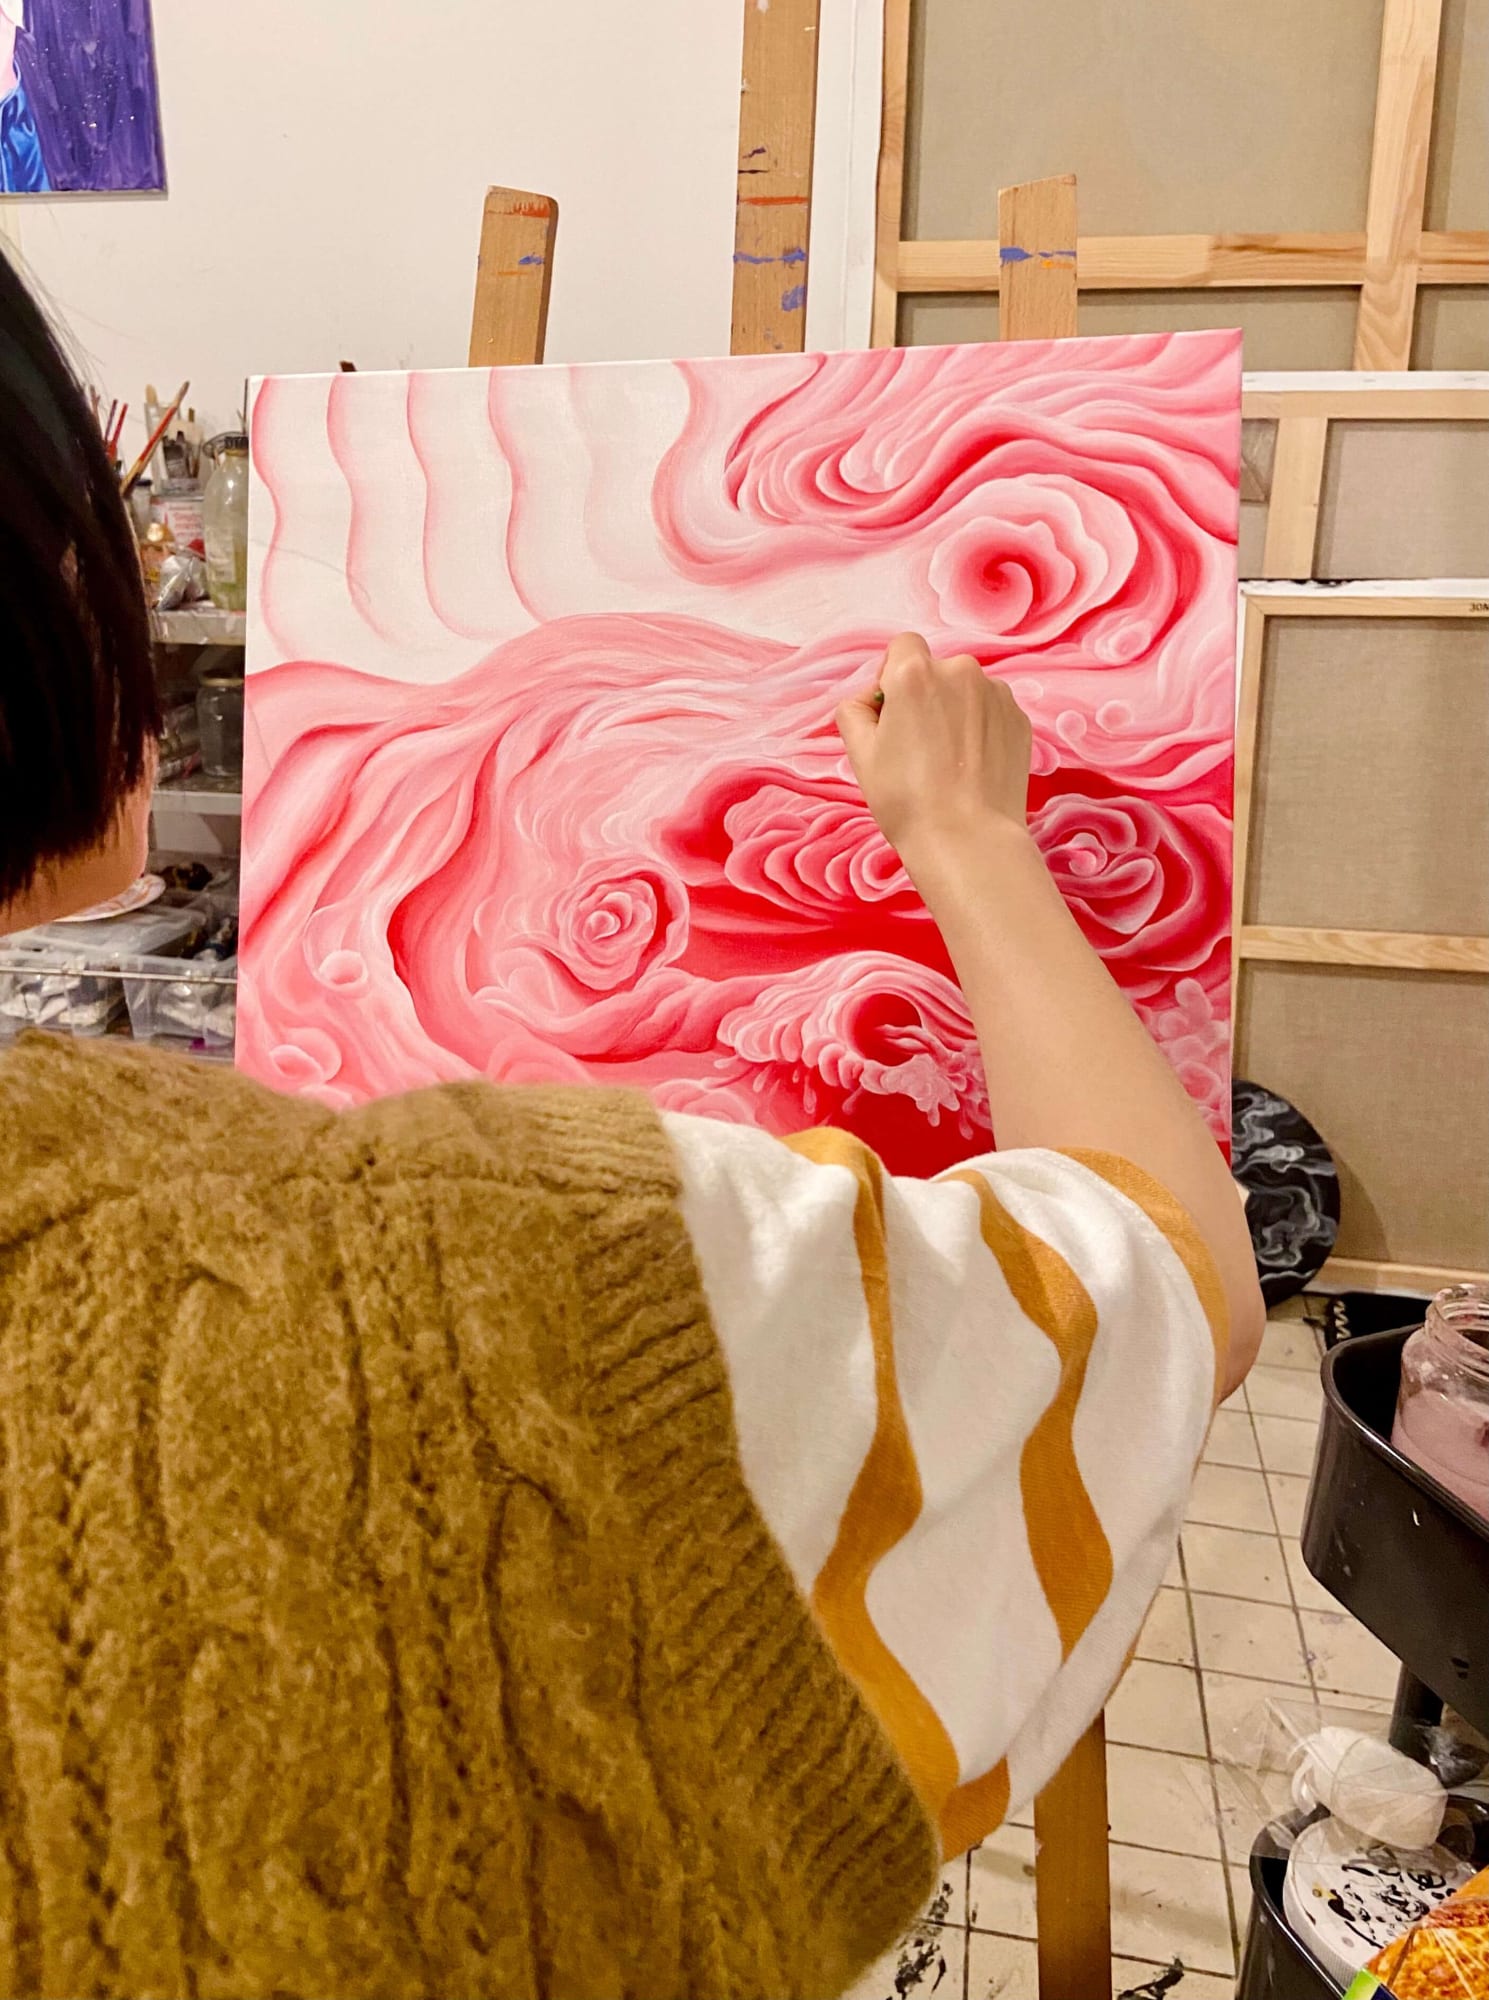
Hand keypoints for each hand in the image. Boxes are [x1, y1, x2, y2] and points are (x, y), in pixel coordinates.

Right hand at [837, 633, 1032, 861]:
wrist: (967, 838)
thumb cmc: (907, 799)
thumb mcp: (859, 754)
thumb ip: (854, 710)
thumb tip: (869, 701)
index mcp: (915, 673)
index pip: (902, 647)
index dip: (891, 676)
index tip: (892, 712)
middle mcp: (961, 672)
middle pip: (936, 670)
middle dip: (924, 696)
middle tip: (917, 745)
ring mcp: (996, 694)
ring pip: (966, 691)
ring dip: (954, 711)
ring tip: (947, 761)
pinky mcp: (1019, 719)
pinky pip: (991, 712)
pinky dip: (979, 730)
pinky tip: (970, 767)